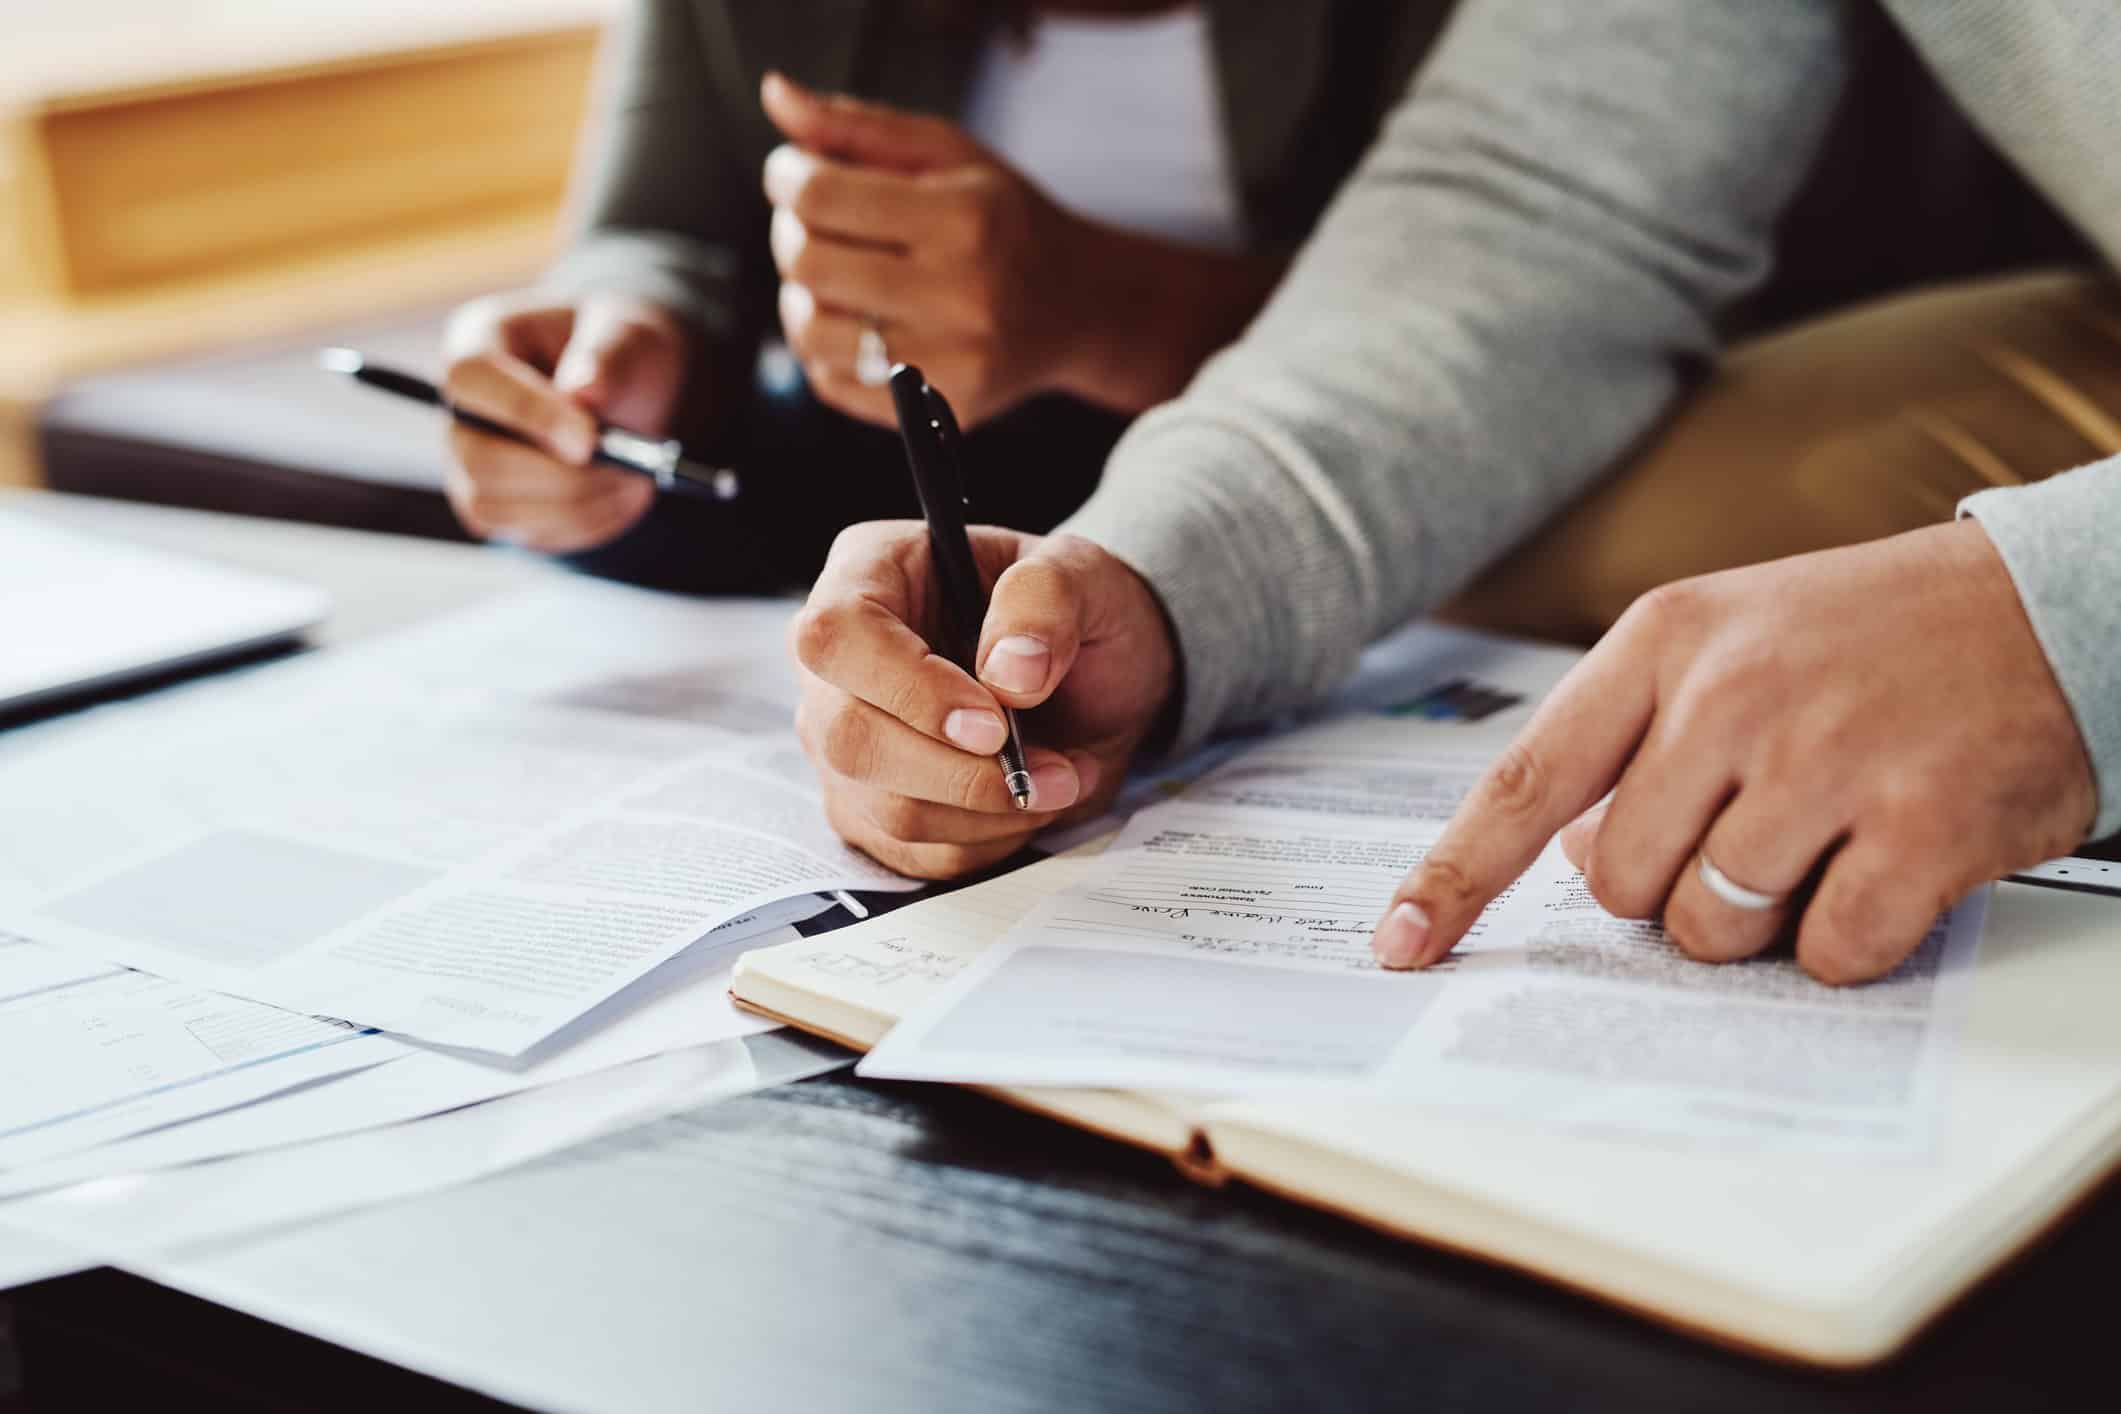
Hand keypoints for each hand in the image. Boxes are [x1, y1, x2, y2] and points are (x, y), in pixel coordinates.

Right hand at [439, 292, 690, 551]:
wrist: (636, 390)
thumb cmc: (622, 350)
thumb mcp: (630, 335)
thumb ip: (608, 357)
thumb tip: (584, 392)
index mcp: (477, 341)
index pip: (471, 381)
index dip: (527, 414)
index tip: (589, 439)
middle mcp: (462, 408)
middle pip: (481, 460)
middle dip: (562, 475)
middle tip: (628, 468)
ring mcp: (471, 463)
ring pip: (500, 508)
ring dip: (578, 505)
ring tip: (634, 478)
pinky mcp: (500, 507)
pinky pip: (529, 533)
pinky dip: (585, 523)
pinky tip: (619, 495)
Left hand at [759, 72, 1097, 428]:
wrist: (1076, 306)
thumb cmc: (1001, 220)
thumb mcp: (949, 155)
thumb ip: (859, 126)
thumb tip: (776, 95)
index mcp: (966, 218)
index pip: (823, 196)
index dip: (786, 177)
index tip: (791, 173)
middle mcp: (962, 295)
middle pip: (808, 264)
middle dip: (788, 233)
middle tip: (808, 222)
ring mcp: (953, 363)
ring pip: (811, 332)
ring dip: (798, 297)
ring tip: (825, 275)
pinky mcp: (940, 410)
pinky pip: (833, 384)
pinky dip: (824, 349)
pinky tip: (853, 321)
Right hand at [791, 522, 1176, 877]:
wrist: (1094, 678)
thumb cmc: (1072, 612)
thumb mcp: (1083, 575)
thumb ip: (1046, 601)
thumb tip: (1010, 673)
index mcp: (867, 574)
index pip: (838, 636)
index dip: (909, 689)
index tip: (994, 724)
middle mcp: (836, 664)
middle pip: (848, 737)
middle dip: (961, 773)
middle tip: (1050, 769)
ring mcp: (844, 741)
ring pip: (885, 808)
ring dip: (989, 812)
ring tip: (1061, 778)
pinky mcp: (870, 808)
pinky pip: (914, 852)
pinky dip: (988, 840)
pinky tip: (1031, 801)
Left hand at [1374, 521, 2095, 983]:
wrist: (2050, 607)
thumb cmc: (1866, 637)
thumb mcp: (1728, 642)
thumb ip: (1631, 741)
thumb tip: (1564, 858)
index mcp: (1663, 642)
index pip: (1523, 781)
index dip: (1454, 877)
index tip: (1401, 943)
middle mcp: (1732, 695)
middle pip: (1617, 881)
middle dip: (1667, 888)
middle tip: (1747, 830)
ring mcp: (1826, 760)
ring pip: (1710, 927)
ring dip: (1755, 917)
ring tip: (1821, 838)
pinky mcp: (1922, 828)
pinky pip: (1825, 953)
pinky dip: (1846, 938)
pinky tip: (1884, 866)